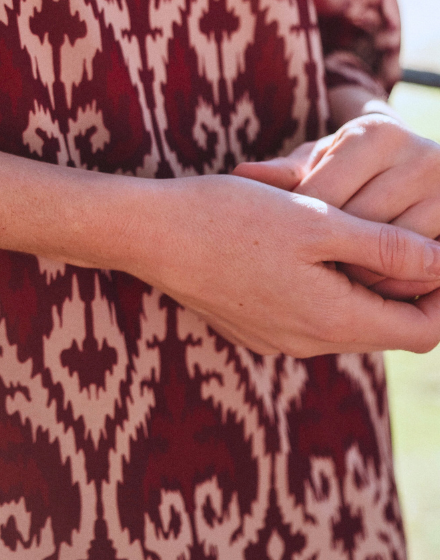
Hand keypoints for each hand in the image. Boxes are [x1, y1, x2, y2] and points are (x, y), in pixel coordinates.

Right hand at [121, 171, 439, 356]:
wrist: (148, 233)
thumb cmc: (229, 217)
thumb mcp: (315, 222)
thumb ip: (384, 247)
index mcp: (333, 320)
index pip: (422, 331)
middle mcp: (309, 342)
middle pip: (385, 327)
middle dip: (407, 287)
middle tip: (413, 235)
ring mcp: (277, 338)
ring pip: (345, 317)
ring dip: (363, 282)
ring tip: (359, 230)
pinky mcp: (253, 326)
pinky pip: (308, 313)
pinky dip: (325, 285)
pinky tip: (307, 243)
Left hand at [247, 115, 439, 299]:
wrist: (413, 170)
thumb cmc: (349, 168)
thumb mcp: (318, 165)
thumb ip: (286, 174)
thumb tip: (241, 172)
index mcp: (378, 133)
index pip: (327, 195)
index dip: (302, 230)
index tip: (285, 250)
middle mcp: (423, 156)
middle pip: (366, 226)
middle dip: (335, 259)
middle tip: (309, 282)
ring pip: (401, 253)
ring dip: (368, 280)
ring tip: (337, 292)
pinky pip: (430, 271)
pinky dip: (401, 287)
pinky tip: (371, 296)